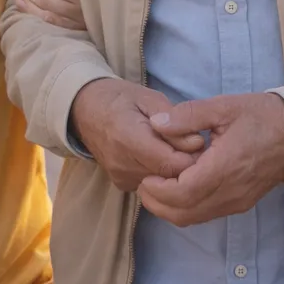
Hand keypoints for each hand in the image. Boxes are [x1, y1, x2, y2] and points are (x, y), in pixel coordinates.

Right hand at [70, 79, 203, 190]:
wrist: (85, 110)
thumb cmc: (121, 98)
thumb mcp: (150, 98)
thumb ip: (174, 121)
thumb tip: (196, 142)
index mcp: (129, 137)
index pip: (171, 163)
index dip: (191, 155)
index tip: (199, 140)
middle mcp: (122, 163)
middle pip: (168, 176)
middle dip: (186, 162)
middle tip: (190, 142)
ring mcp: (120, 177)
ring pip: (162, 183)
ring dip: (174, 168)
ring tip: (173, 146)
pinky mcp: (121, 185)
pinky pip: (152, 185)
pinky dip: (161, 173)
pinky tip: (159, 155)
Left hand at [138, 93, 283, 226]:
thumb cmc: (261, 116)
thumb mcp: (223, 106)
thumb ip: (188, 115)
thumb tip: (156, 123)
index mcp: (225, 167)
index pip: (182, 193)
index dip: (158, 190)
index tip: (145, 175)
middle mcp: (231, 191)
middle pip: (183, 213)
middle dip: (157, 203)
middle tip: (144, 183)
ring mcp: (237, 201)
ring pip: (193, 218)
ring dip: (169, 208)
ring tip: (157, 186)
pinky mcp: (240, 204)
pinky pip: (206, 214)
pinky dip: (186, 207)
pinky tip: (179, 188)